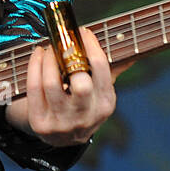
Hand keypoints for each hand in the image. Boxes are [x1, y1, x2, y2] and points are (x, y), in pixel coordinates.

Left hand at [3, 26, 124, 145]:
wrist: (62, 138)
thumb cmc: (83, 104)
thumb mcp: (101, 93)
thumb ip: (114, 70)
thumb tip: (136, 53)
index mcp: (106, 104)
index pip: (101, 68)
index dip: (90, 45)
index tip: (82, 32)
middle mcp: (85, 116)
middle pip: (80, 82)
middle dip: (69, 55)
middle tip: (63, 41)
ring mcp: (61, 122)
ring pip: (52, 83)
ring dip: (48, 58)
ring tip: (48, 48)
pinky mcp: (40, 123)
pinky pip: (34, 88)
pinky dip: (34, 66)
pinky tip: (38, 55)